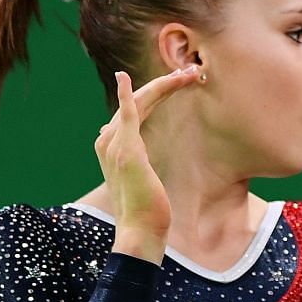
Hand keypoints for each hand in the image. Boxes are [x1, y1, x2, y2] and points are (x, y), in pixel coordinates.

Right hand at [94, 66, 200, 261]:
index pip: (137, 108)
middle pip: (140, 101)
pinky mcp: (126, 151)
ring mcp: (115, 144)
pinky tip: (124, 78)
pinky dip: (126, 96)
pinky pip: (125, 116)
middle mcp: (109, 140)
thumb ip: (135, 158)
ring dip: (165, 84)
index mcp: (113, 143)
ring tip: (189, 72)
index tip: (185, 81)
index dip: (160, 92)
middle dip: (167, 84)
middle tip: (193, 71)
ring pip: (140, 102)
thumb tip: (132, 146)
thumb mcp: (141, 177)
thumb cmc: (146, 209)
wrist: (139, 230)